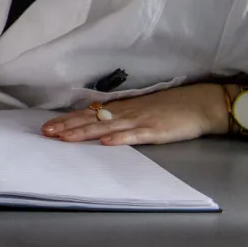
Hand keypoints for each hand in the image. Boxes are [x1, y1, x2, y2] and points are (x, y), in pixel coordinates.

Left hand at [41, 83, 229, 145]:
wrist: (201, 104)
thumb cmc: (172, 106)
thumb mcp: (141, 107)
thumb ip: (120, 114)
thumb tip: (97, 117)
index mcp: (122, 108)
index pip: (88, 114)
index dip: (68, 120)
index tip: (48, 127)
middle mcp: (126, 113)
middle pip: (91, 119)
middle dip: (67, 126)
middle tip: (46, 133)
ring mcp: (140, 121)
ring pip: (106, 127)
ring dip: (84, 132)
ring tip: (65, 138)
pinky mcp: (156, 131)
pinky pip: (134, 135)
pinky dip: (119, 139)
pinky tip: (105, 142)